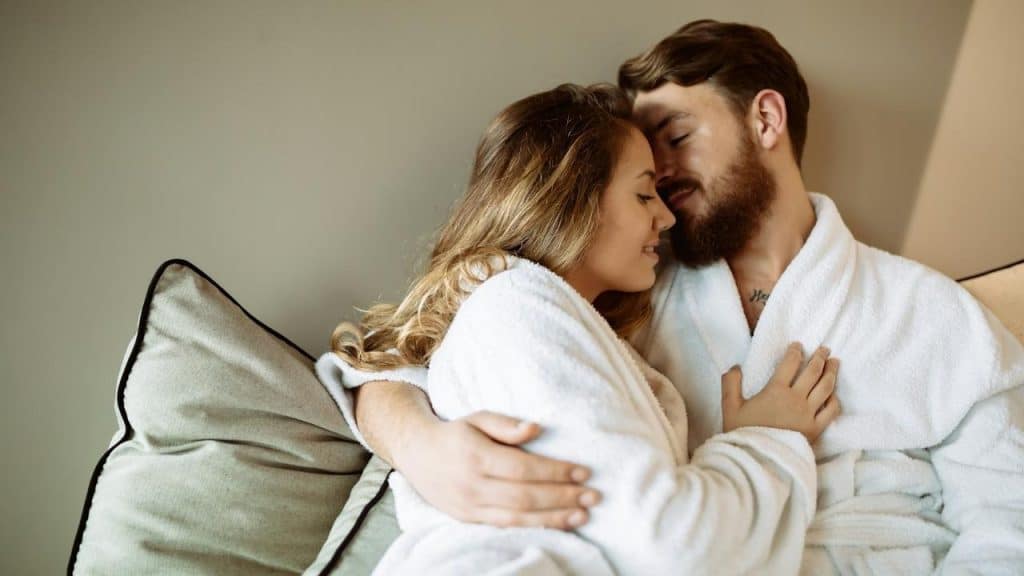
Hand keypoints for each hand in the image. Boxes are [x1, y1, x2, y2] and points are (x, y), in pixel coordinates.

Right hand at [393, 411, 600, 529]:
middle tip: (593, 496)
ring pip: (517, 517)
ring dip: (554, 518)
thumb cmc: (455, 433)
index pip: (523, 468)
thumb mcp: (477, 418)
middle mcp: (472, 484)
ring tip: (582, 515)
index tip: (583, 471)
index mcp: (475, 455)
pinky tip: (557, 524)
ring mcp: (469, 506)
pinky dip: (534, 527)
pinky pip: (506, 527)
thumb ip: (506, 424)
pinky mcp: (469, 520)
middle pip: (524, 496)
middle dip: (562, 497)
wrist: (417, 454)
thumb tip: (537, 428)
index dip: (555, 471)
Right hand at [720, 343, 840, 442]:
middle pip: (813, 372)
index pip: (790, 363)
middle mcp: (796, 399)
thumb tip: (735, 367)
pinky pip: (831, 411)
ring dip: (831, 372)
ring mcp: (808, 414)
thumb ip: (730, 383)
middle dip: (820, 357)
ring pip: (825, 388)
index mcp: (776, 390)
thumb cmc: (742, 433)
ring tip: (835, 362)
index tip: (798, 345)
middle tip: (825, 348)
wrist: (757, 459)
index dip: (795, 351)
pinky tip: (834, 394)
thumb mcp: (729, 407)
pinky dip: (834, 399)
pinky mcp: (815, 429)